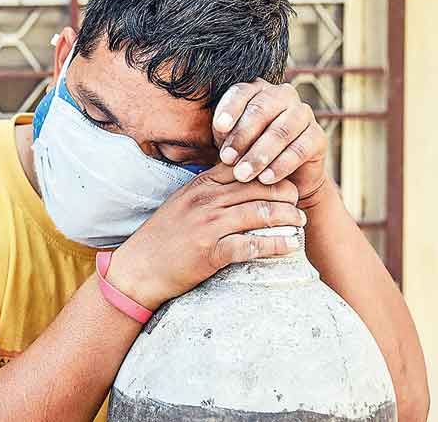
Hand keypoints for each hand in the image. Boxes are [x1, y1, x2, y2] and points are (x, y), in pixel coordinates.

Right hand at [104, 163, 306, 309]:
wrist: (138, 269)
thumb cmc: (162, 238)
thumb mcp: (182, 202)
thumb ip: (209, 190)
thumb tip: (241, 183)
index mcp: (200, 184)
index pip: (244, 168)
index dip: (270, 172)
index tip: (285, 182)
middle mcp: (205, 200)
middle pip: (258, 188)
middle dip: (285, 194)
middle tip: (299, 203)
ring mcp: (208, 225)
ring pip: (259, 213)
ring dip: (287, 218)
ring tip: (300, 223)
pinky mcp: (210, 252)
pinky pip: (251, 245)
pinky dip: (275, 244)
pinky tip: (290, 245)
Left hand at [211, 78, 327, 206]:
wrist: (285, 178)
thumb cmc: (249, 153)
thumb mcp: (231, 141)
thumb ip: (224, 134)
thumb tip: (220, 131)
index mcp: (257, 90)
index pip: (241, 92)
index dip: (230, 109)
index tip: (219, 127)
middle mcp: (283, 95)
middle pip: (261, 110)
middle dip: (242, 136)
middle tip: (227, 159)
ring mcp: (303, 114)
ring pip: (280, 131)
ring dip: (259, 154)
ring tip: (243, 175)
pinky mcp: (318, 136)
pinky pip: (300, 149)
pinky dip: (281, 165)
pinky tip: (266, 179)